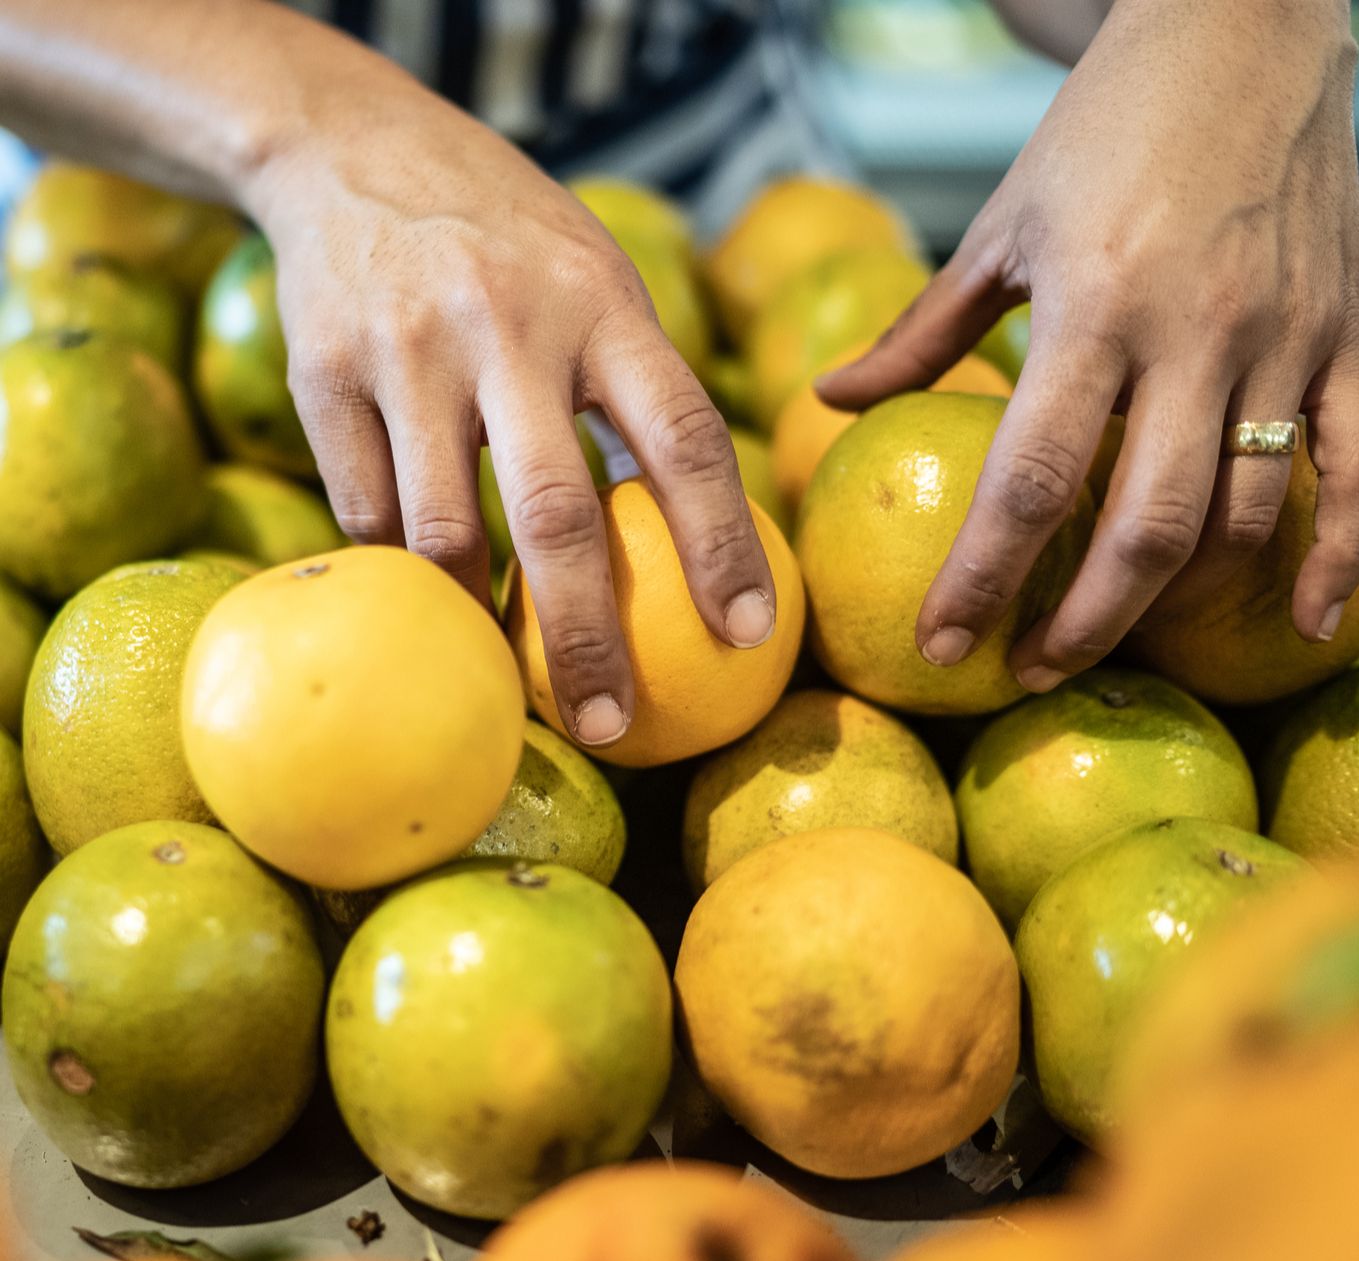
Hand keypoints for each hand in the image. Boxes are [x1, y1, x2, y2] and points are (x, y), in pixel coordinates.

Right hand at [246, 86, 774, 746]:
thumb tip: (703, 543)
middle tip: (615, 727)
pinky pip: (366, 515)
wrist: (352, 150)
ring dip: (481, 623)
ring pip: (442, 532)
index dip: (723, 544)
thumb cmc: (512, 247)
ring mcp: (406, 349)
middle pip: (556, 514)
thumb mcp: (599, 283)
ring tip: (510, 680)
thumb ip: (646, 392)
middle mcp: (506, 324)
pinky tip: (430, 596)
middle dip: (589, 638)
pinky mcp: (322, 374)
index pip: (682, 437)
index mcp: (602, 304)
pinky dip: (405, 574)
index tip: (750, 633)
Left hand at [818, 0, 1358, 691]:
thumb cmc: (1104, 130)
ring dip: (1180, 603)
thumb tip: (829, 402)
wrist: (1244, 25)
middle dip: (1085, 620)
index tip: (943, 644)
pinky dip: (1341, 554)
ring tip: (1114, 643)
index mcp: (1096, 306)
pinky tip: (1302, 624)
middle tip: (1030, 671)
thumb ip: (920, 330)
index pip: (1032, 478)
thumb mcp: (999, 226)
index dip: (984, 577)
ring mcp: (1283, 340)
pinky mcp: (1346, 336)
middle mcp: (1197, 332)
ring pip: (1247, 513)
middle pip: (1147, 526)